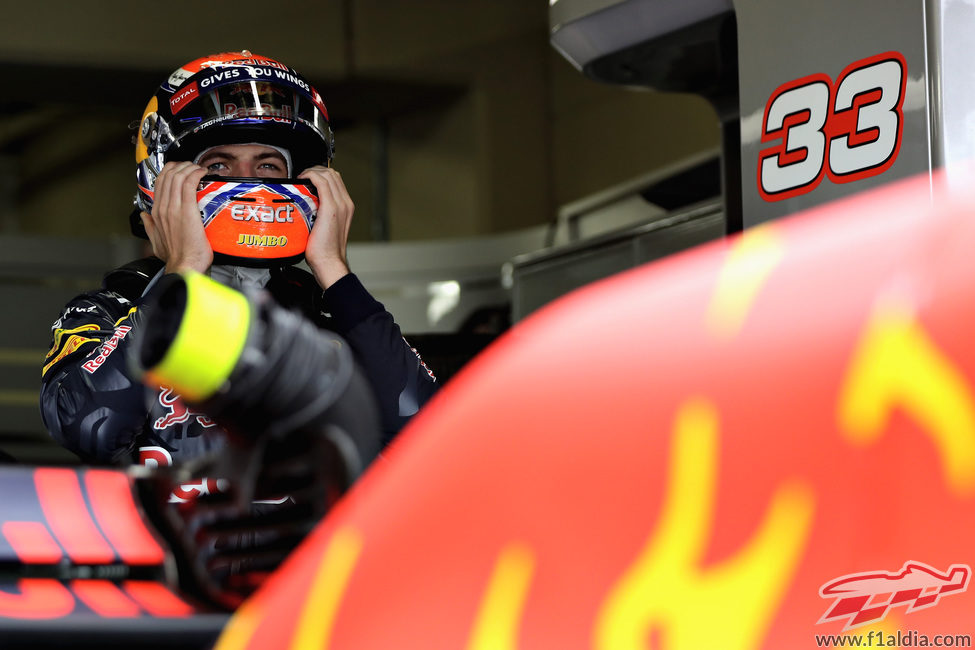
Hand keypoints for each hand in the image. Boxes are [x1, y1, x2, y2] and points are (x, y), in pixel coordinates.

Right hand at [142, 162, 212, 273]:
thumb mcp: (156, 241)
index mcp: (156, 214)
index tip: (181, 170)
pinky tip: (201, 172)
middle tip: (192, 166)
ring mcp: (174, 208)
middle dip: (181, 166)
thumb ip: (149, 227)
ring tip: (198, 168)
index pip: (160, 183)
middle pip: (168, 176)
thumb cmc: (175, 258)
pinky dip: (195, 174)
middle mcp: (163, 208)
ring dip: (189, 168)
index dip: (170, 171)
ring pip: (177, 177)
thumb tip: (144, 217)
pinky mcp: (187, 210)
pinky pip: (188, 184)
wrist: (184, 266)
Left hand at [299, 166, 353, 288]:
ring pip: (328, 174)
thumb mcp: (324, 228)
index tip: (307, 179)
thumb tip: (303, 210)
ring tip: (301, 178)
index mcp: (346, 207)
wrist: (329, 262)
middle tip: (302, 177)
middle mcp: (346, 203)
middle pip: (332, 174)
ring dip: (312, 171)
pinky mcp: (330, 207)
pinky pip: (321, 182)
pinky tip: (301, 180)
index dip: (320, 174)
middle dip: (316, 170)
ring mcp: (340, 204)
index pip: (336, 180)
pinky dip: (310, 176)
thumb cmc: (324, 251)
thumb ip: (318, 216)